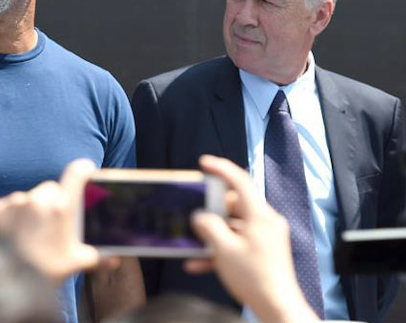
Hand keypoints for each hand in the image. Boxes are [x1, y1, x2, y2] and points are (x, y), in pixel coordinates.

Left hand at [0, 158, 106, 280]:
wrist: (6, 284)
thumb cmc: (45, 272)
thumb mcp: (75, 263)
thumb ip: (97, 257)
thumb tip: (114, 259)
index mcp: (62, 208)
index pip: (76, 174)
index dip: (83, 169)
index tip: (86, 170)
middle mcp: (38, 200)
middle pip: (51, 188)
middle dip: (54, 200)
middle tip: (54, 222)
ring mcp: (15, 203)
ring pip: (28, 197)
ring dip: (32, 208)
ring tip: (31, 234)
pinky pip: (8, 205)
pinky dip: (12, 216)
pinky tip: (13, 235)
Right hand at [184, 155, 318, 321]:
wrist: (277, 307)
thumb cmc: (255, 278)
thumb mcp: (224, 249)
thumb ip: (209, 227)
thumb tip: (200, 215)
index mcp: (260, 216)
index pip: (240, 182)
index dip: (221, 169)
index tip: (204, 163)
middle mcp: (266, 222)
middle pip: (234, 205)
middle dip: (211, 210)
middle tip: (194, 214)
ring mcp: (265, 237)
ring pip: (233, 226)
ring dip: (212, 235)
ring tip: (194, 243)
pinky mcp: (262, 251)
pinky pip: (237, 243)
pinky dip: (219, 250)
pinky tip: (199, 263)